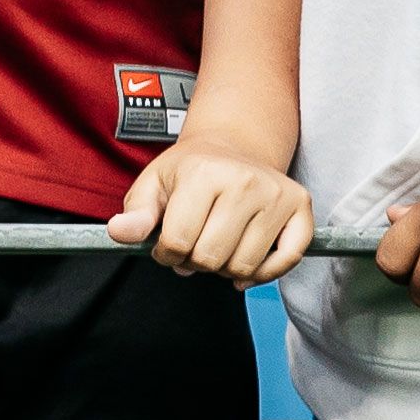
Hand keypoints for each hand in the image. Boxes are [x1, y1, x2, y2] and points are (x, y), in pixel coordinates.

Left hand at [108, 132, 311, 282]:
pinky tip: (246, 262)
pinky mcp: (301, 207)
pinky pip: (285, 262)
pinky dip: (264, 273)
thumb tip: (118, 232)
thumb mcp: (154, 184)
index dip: (167, 254)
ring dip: (225, 269)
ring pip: (245, 266)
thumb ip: (137, 213)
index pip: (179, 242)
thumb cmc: (190, 170)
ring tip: (218, 245)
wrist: (232, 146)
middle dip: (195, 262)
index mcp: (202, 173)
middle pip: (212, 258)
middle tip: (194, 244)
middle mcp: (245, 181)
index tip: (167, 245)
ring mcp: (276, 194)